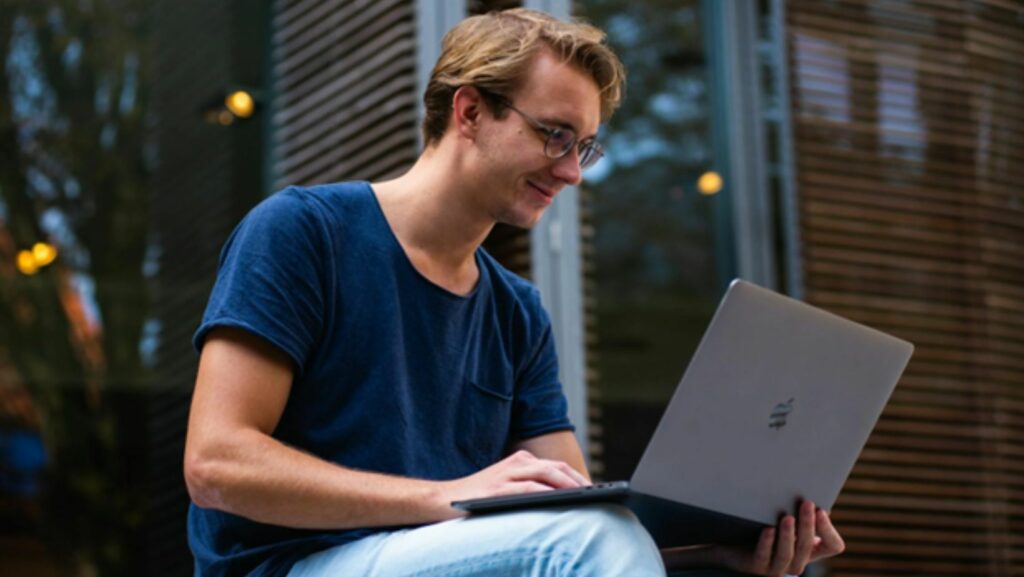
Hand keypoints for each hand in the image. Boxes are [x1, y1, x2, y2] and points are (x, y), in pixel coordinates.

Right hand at [434, 450, 589, 518]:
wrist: (441, 499)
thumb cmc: (478, 497)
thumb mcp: (507, 486)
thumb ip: (530, 486)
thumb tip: (562, 499)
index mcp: (520, 460)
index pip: (556, 466)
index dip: (577, 476)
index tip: (595, 489)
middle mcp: (515, 463)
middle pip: (555, 467)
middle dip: (578, 480)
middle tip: (596, 493)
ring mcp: (506, 475)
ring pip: (545, 474)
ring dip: (567, 484)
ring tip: (584, 495)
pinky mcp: (497, 489)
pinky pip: (527, 488)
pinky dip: (545, 492)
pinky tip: (558, 499)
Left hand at [710, 500, 844, 575]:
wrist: (731, 544)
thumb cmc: (762, 526)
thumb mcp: (784, 519)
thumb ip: (798, 511)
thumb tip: (811, 490)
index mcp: (809, 550)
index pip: (833, 545)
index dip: (829, 530)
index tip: (822, 509)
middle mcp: (797, 562)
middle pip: (807, 547)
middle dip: (808, 524)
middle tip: (807, 503)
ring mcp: (777, 568)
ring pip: (787, 555)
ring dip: (788, 535)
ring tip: (787, 517)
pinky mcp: (756, 568)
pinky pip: (763, 557)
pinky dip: (767, 543)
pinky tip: (768, 529)